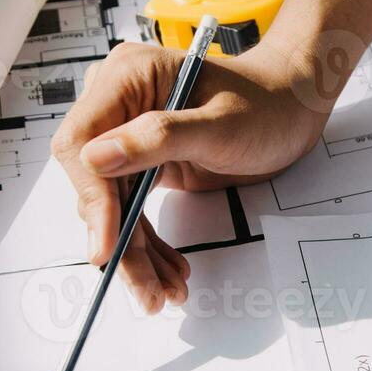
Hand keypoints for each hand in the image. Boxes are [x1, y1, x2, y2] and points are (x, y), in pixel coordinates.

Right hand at [50, 40, 328, 311]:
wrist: (289, 111)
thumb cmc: (264, 106)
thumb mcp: (218, 125)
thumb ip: (158, 138)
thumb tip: (95, 159)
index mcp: (126, 78)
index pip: (82, 143)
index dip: (92, 199)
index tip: (107, 246)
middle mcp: (117, 104)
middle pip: (96, 185)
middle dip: (121, 241)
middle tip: (147, 289)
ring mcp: (128, 137)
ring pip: (114, 206)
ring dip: (137, 254)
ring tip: (165, 292)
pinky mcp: (143, 164)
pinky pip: (132, 210)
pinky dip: (149, 244)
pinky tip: (168, 271)